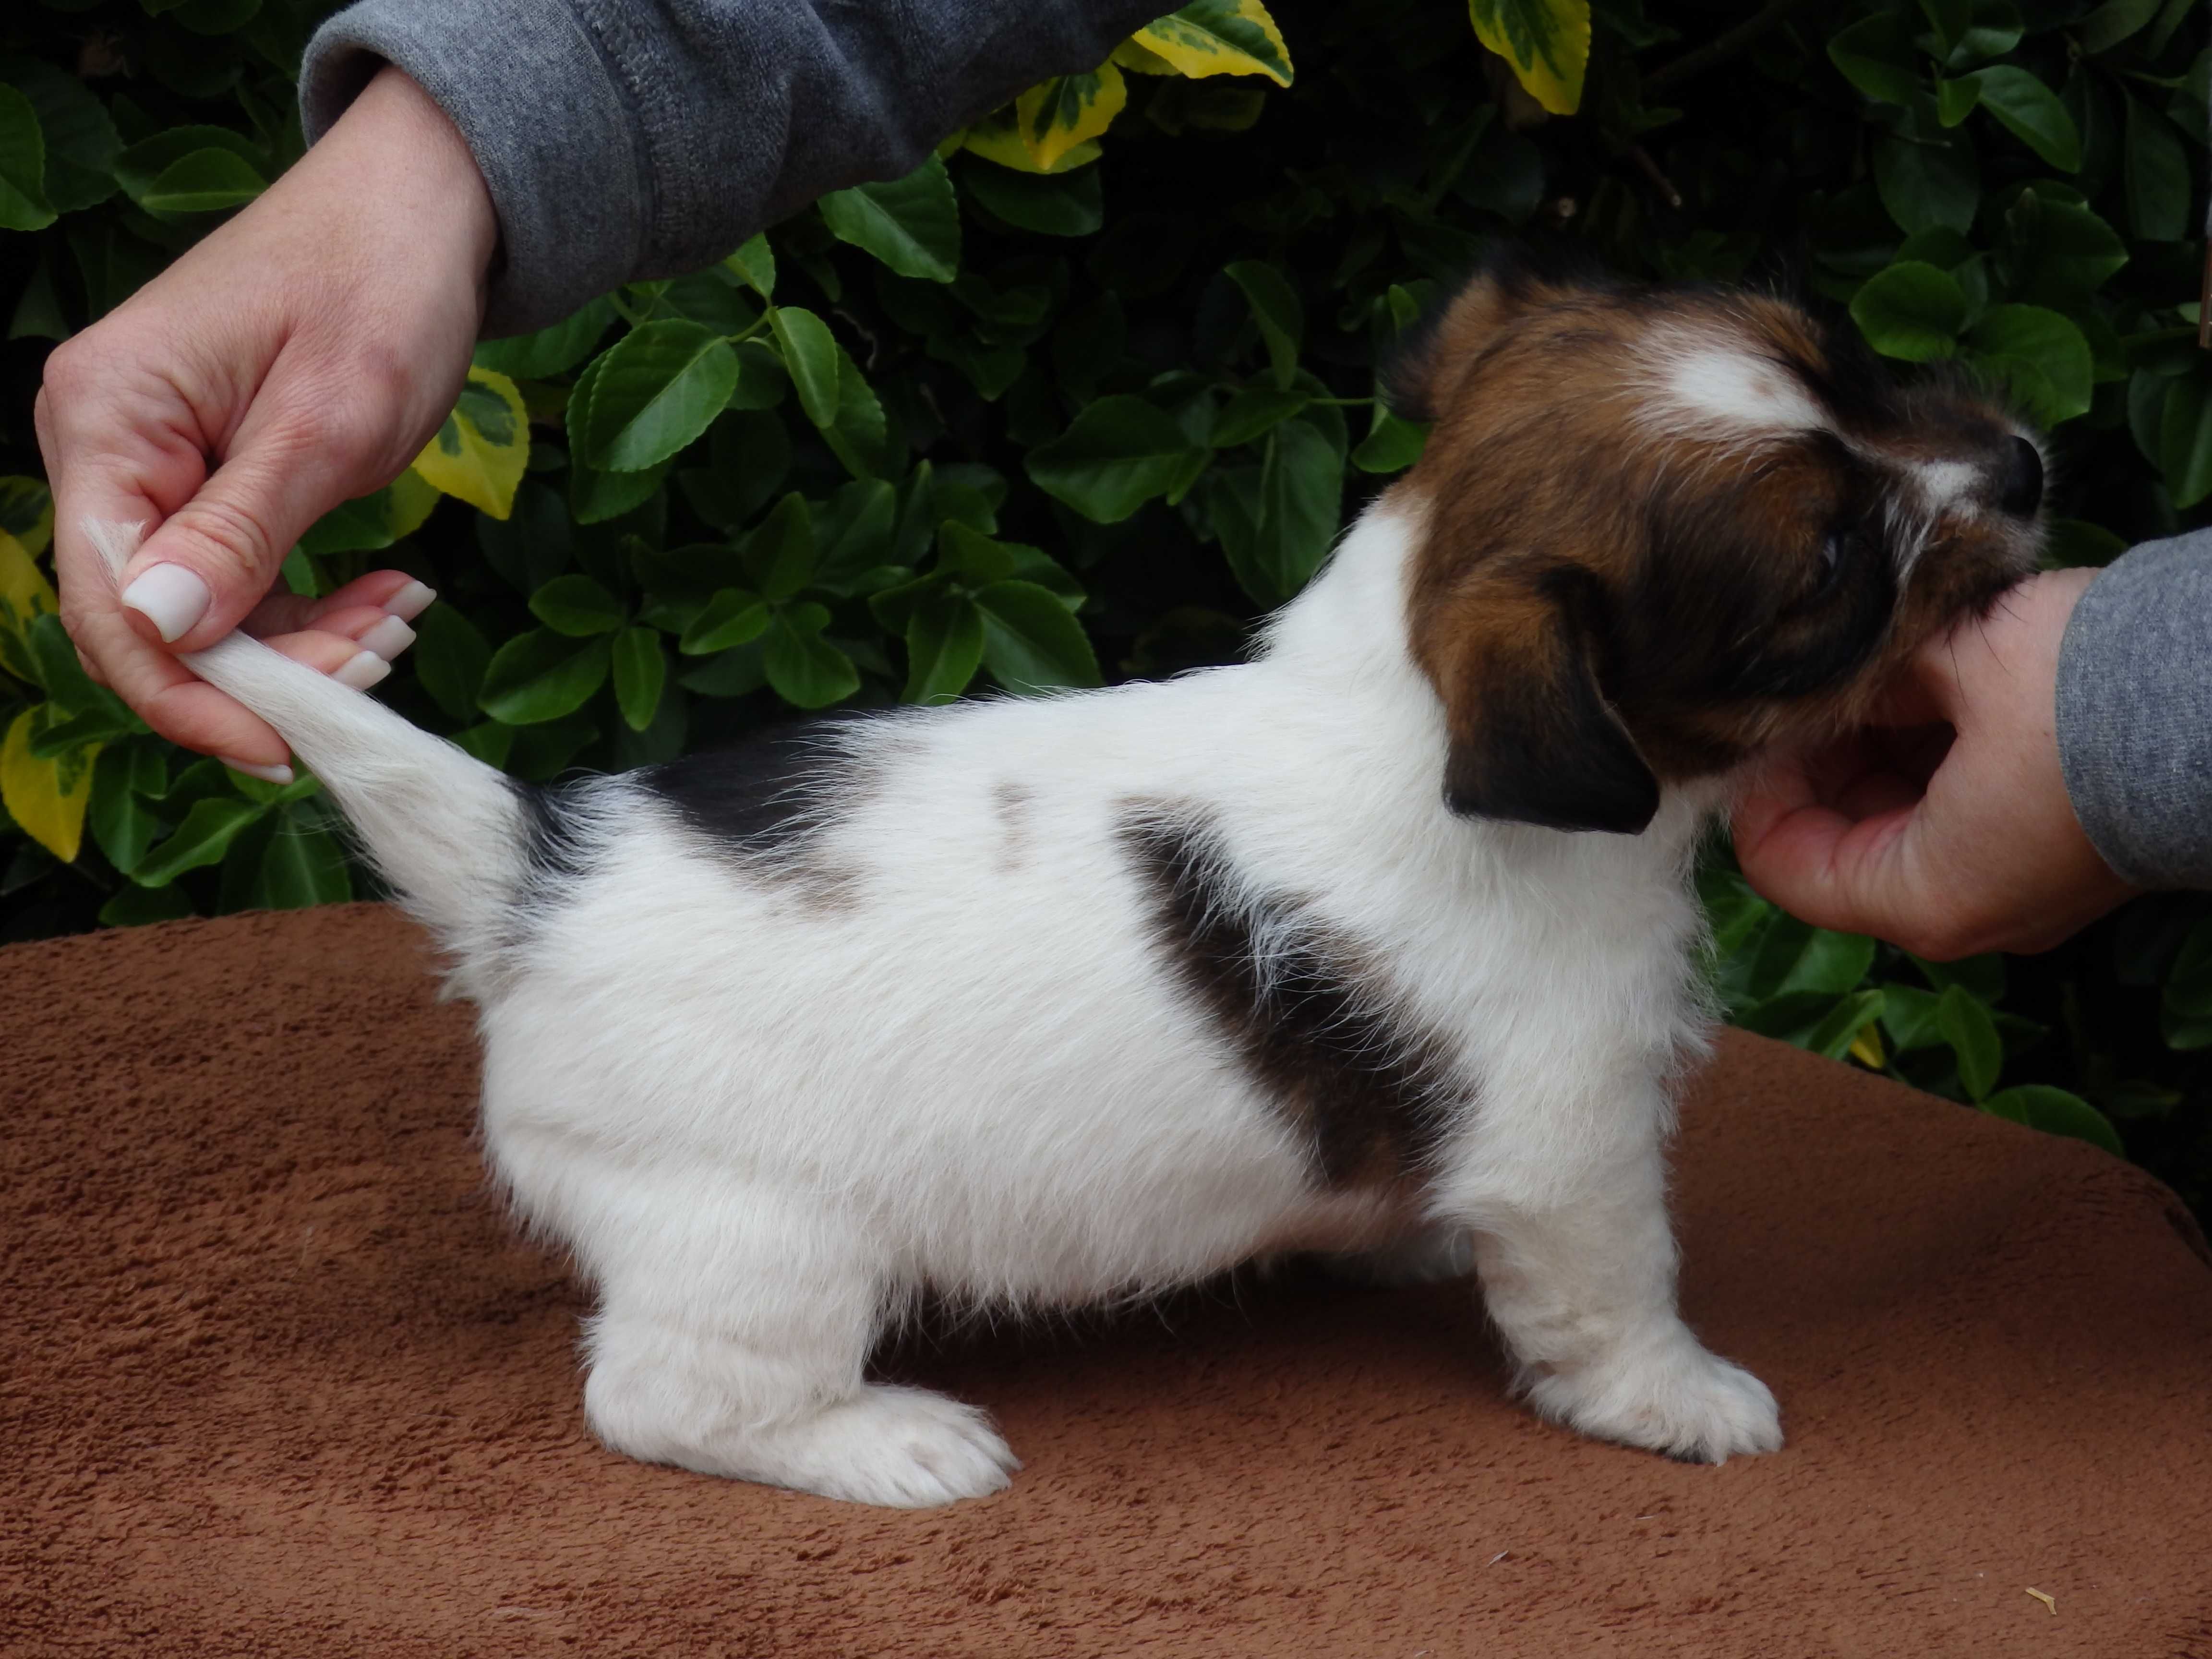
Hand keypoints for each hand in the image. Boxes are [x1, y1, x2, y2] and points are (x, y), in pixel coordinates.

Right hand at [35, 65, 497, 772]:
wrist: (423, 208)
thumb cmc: (380, 283)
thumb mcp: (327, 420)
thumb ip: (241, 530)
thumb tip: (161, 627)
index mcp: (105, 419)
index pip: (113, 606)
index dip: (192, 696)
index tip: (283, 747)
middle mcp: (107, 444)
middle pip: (156, 620)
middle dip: (266, 670)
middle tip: (378, 664)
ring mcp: (157, 463)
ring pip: (209, 611)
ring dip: (305, 643)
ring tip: (400, 622)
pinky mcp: (211, 479)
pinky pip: (243, 580)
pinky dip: (315, 609)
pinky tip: (390, 600)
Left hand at [1731, 568, 2137, 959]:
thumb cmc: (2090, 690)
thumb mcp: (1954, 660)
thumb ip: (1871, 674)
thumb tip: (1827, 661)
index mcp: (1924, 898)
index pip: (1782, 866)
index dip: (1758, 787)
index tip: (1760, 719)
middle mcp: (1967, 914)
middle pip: (1839, 847)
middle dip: (1819, 764)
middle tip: (1811, 684)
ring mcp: (2015, 886)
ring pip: (1899, 824)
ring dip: (1874, 751)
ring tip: (1872, 672)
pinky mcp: (2052, 851)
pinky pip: (1959, 811)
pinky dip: (1931, 755)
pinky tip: (1928, 684)